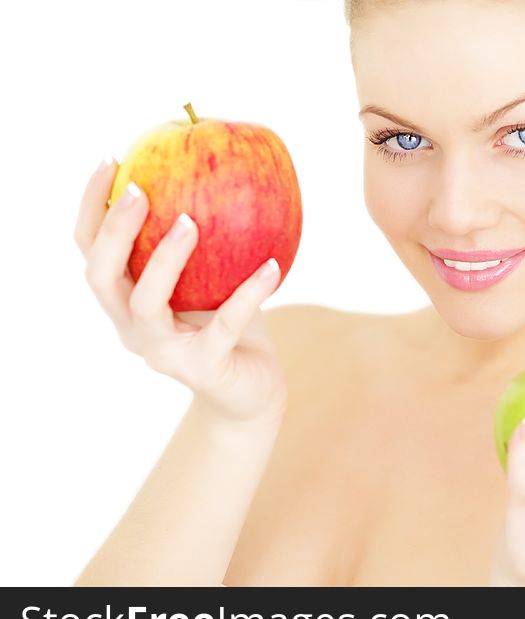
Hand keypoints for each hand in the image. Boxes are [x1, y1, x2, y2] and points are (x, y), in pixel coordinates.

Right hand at [73, 158, 288, 424]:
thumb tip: (216, 169)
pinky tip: (271, 264)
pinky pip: (225, 325)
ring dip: (165, 259)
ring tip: (191, 221)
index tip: (112, 160)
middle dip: (114, 231)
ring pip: (148, 303)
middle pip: (102, 277)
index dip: (91, 208)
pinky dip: (249, 292)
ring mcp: (164, 354)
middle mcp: (133, 329)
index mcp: (125, 303)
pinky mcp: (203, 369)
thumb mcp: (210, 277)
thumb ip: (203, 239)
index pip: (91, 252)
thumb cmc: (229, 324)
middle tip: (137, 190)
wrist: (253, 390)